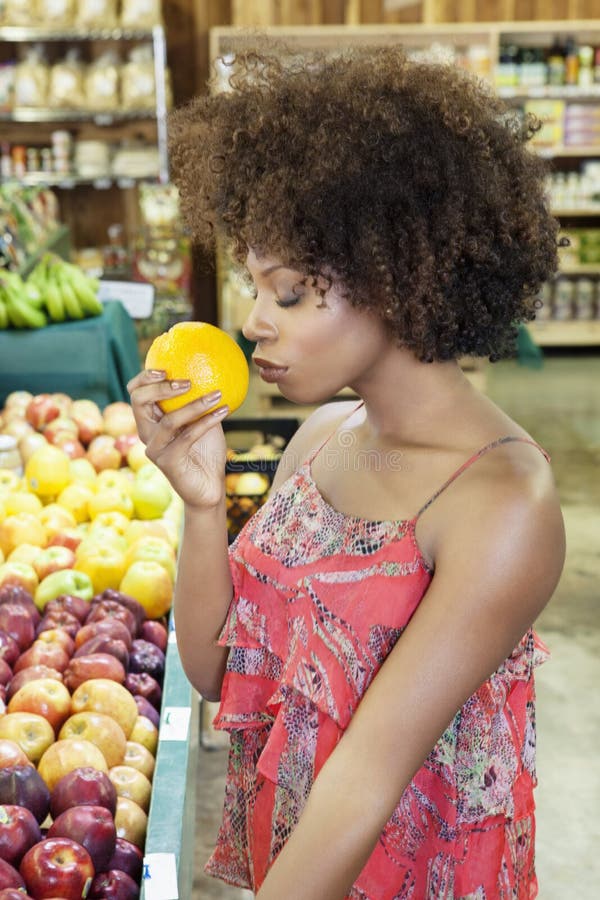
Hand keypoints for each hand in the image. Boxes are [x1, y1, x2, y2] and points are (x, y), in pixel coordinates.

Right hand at [127, 369, 228, 509]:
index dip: (144, 378)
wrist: (209, 486)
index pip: (136, 393)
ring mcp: (155, 449)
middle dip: (160, 387)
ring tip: (217, 394)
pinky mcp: (168, 463)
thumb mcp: (202, 419)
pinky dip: (207, 421)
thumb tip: (213, 369)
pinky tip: (224, 411)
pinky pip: (188, 437)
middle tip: (188, 381)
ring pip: (169, 420)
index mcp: (150, 421)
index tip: (165, 367)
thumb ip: (198, 399)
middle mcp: (147, 434)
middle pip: (139, 402)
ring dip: (195, 405)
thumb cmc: (206, 451)